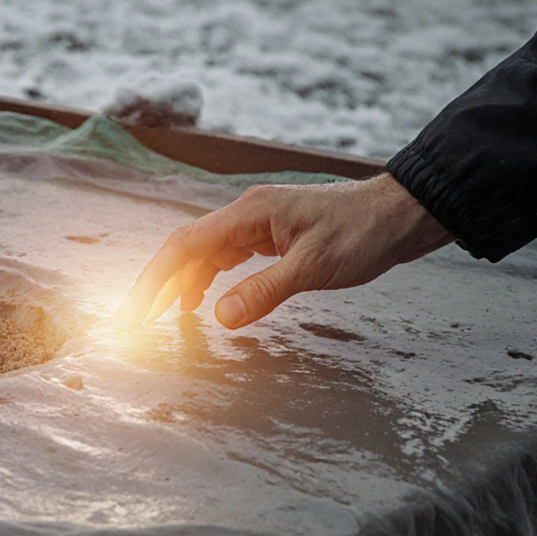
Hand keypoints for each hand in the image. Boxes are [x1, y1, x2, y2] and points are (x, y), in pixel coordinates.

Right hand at [115, 173, 454, 328]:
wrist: (401, 214)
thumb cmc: (364, 234)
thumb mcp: (314, 267)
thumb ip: (263, 291)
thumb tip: (218, 317)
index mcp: (249, 214)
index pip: (184, 245)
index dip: (153, 280)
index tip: (135, 313)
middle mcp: (245, 213)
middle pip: (185, 247)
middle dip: (157, 284)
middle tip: (136, 322)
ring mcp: (257, 222)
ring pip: (203, 252)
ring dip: (180, 283)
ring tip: (163, 317)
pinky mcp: (269, 234)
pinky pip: (224, 256)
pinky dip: (206, 279)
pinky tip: (202, 300)